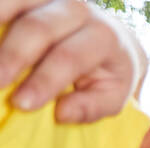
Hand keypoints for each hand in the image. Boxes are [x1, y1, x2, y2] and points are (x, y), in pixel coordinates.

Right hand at [0, 0, 147, 122]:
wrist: (112, 36)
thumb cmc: (108, 72)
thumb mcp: (112, 95)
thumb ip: (92, 107)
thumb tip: (62, 114)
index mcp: (103, 37)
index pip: (69, 58)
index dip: (44, 81)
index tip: (21, 103)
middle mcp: (78, 10)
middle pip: (39, 29)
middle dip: (14, 56)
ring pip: (18, 4)